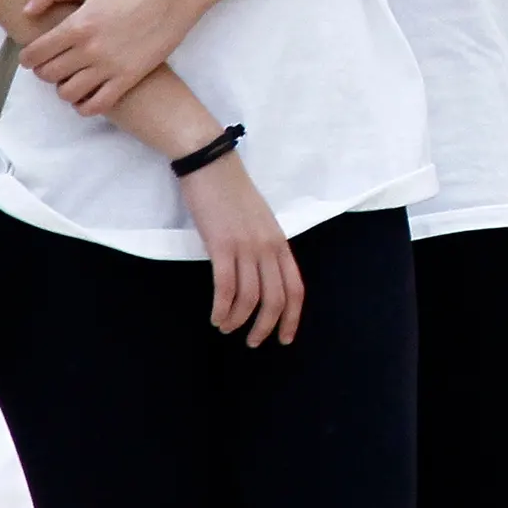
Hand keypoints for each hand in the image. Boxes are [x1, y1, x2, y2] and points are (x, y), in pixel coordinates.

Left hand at [20, 0, 202, 114]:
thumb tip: (26, 11)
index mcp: (78, 24)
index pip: (36, 53)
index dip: (28, 57)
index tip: (33, 56)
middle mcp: (90, 49)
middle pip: (49, 74)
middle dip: (45, 71)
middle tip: (53, 64)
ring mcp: (110, 67)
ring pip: (68, 93)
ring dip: (63, 88)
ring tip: (71, 78)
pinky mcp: (128, 78)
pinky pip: (96, 105)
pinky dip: (84, 106)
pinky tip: (86, 95)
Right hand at [178, 152, 303, 345]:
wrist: (211, 165)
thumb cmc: (231, 193)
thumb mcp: (259, 221)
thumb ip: (264, 247)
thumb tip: (263, 277)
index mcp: (280, 241)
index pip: (296, 287)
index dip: (293, 317)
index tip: (285, 338)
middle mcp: (268, 246)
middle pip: (277, 298)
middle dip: (266, 326)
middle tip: (254, 342)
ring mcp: (246, 246)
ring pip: (250, 298)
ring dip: (238, 320)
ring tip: (226, 327)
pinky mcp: (221, 245)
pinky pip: (226, 288)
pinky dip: (221, 309)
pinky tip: (215, 317)